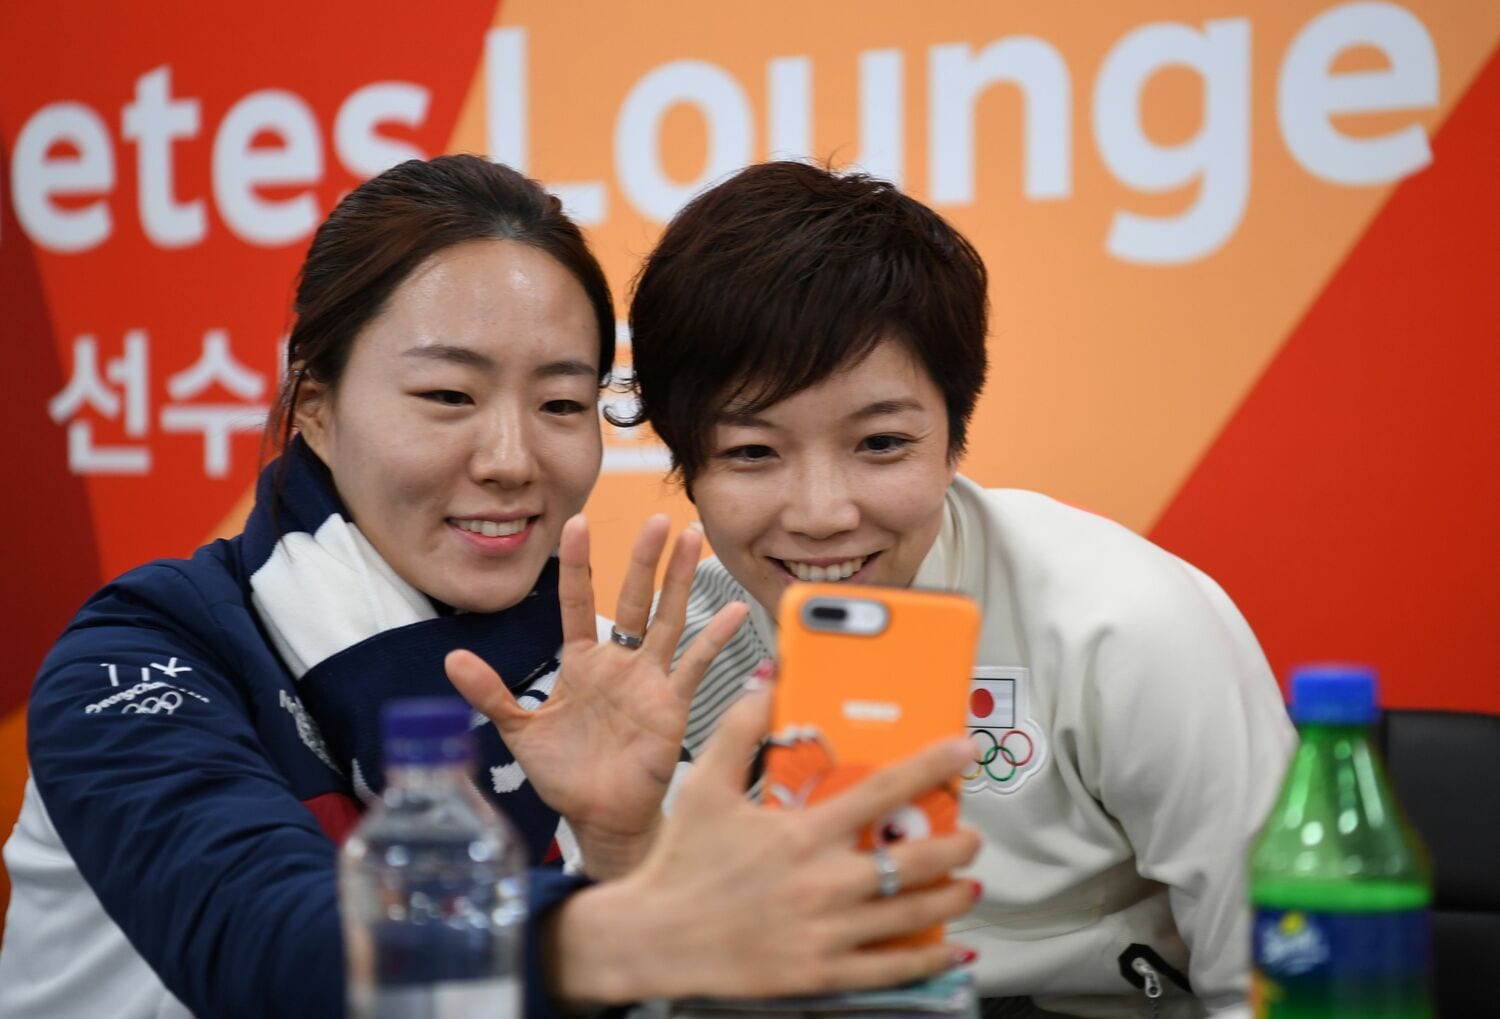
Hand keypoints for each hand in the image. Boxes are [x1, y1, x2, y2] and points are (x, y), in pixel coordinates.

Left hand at [446, 513, 747, 878]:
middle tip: (661, 520)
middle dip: (646, 559)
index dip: (579, 563)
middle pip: (635, 598)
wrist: (601, 817)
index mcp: (581, 662)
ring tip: (694, 540)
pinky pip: (695, 665)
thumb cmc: (566, 775)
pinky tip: (734, 611)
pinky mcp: (672, 704)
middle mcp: (620, 662)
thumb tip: (452, 659)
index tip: (577, 522)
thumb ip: (492, 693)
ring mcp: (650, 679)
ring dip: (681, 580)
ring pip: (669, 618)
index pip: (579, 601)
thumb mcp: (521, 731)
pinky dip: (715, 639)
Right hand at [542, 686, 982, 1004]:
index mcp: (800, 832)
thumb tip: (769, 680)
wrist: (653, 937)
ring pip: (912, 913)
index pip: (884, 789)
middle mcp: (821, 882)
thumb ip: (742, 728)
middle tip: (973, 835)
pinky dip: (928, 957)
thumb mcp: (706, 784)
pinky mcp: (821, 972)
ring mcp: (824, 931)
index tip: (964, 750)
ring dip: (952, 895)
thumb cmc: (682, 862)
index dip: (933, 765)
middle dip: (958, 844)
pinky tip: (948, 946)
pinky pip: (890, 967)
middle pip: (914, 859)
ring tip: (968, 883)